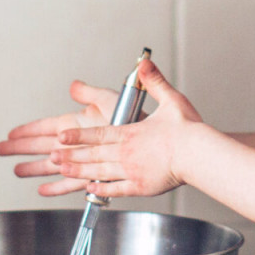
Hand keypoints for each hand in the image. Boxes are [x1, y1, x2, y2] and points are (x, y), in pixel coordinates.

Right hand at [0, 75, 133, 196]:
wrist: (148, 139)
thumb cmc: (133, 117)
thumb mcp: (108, 100)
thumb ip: (89, 94)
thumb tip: (73, 86)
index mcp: (77, 124)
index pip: (46, 127)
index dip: (28, 130)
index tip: (12, 132)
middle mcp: (77, 142)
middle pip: (42, 145)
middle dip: (21, 148)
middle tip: (0, 149)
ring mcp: (83, 158)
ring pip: (52, 165)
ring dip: (34, 168)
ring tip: (17, 170)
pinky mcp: (92, 174)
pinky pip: (71, 183)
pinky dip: (57, 186)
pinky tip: (43, 190)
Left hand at [45, 59, 202, 199]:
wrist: (202, 155)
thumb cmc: (190, 130)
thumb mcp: (172, 100)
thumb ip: (155, 82)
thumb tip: (144, 64)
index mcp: (132, 132)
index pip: (99, 133)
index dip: (78, 135)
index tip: (61, 135)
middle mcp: (127, 153)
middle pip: (93, 154)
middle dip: (71, 155)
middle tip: (52, 156)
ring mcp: (132, 171)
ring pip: (99, 172)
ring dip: (79, 171)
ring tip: (63, 170)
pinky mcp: (141, 186)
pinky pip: (116, 189)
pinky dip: (101, 190)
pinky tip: (90, 190)